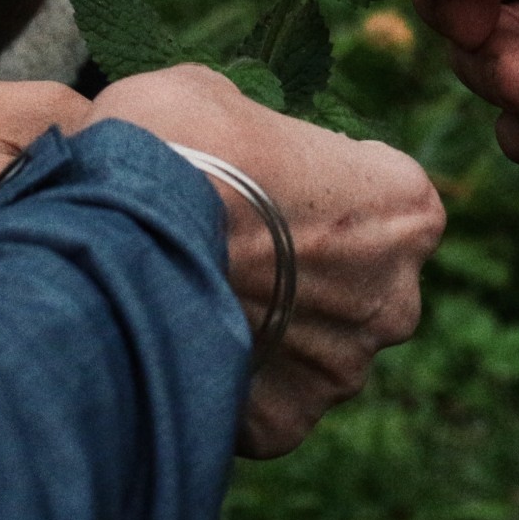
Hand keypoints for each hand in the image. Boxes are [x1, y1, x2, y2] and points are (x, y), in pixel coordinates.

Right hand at [86, 65, 444, 458]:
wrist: (112, 240)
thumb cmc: (175, 149)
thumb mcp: (218, 97)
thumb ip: (259, 133)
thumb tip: (238, 147)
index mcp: (406, 207)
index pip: (388, 198)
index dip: (322, 189)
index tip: (270, 187)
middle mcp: (396, 298)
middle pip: (360, 286)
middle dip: (306, 273)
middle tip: (231, 250)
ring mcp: (342, 369)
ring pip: (313, 350)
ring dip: (270, 332)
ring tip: (195, 298)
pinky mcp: (286, 422)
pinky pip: (266, 402)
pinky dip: (232, 383)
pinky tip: (183, 344)